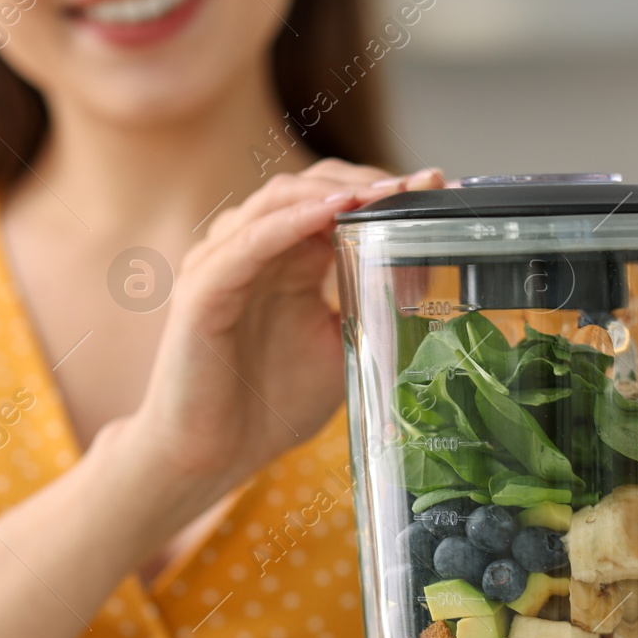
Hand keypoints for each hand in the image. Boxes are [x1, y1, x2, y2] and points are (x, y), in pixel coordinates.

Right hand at [107, 160, 442, 520]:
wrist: (212, 456)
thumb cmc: (269, 405)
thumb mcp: (342, 347)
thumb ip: (371, 307)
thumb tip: (425, 276)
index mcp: (285, 259)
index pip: (332, 200)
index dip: (380, 190)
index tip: (433, 189)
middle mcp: (251, 250)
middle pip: (308, 187)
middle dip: (365, 181)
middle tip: (416, 187)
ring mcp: (223, 264)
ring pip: (278, 201)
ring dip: (334, 192)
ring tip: (384, 193)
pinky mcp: (203, 289)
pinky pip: (249, 242)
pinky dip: (292, 221)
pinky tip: (332, 212)